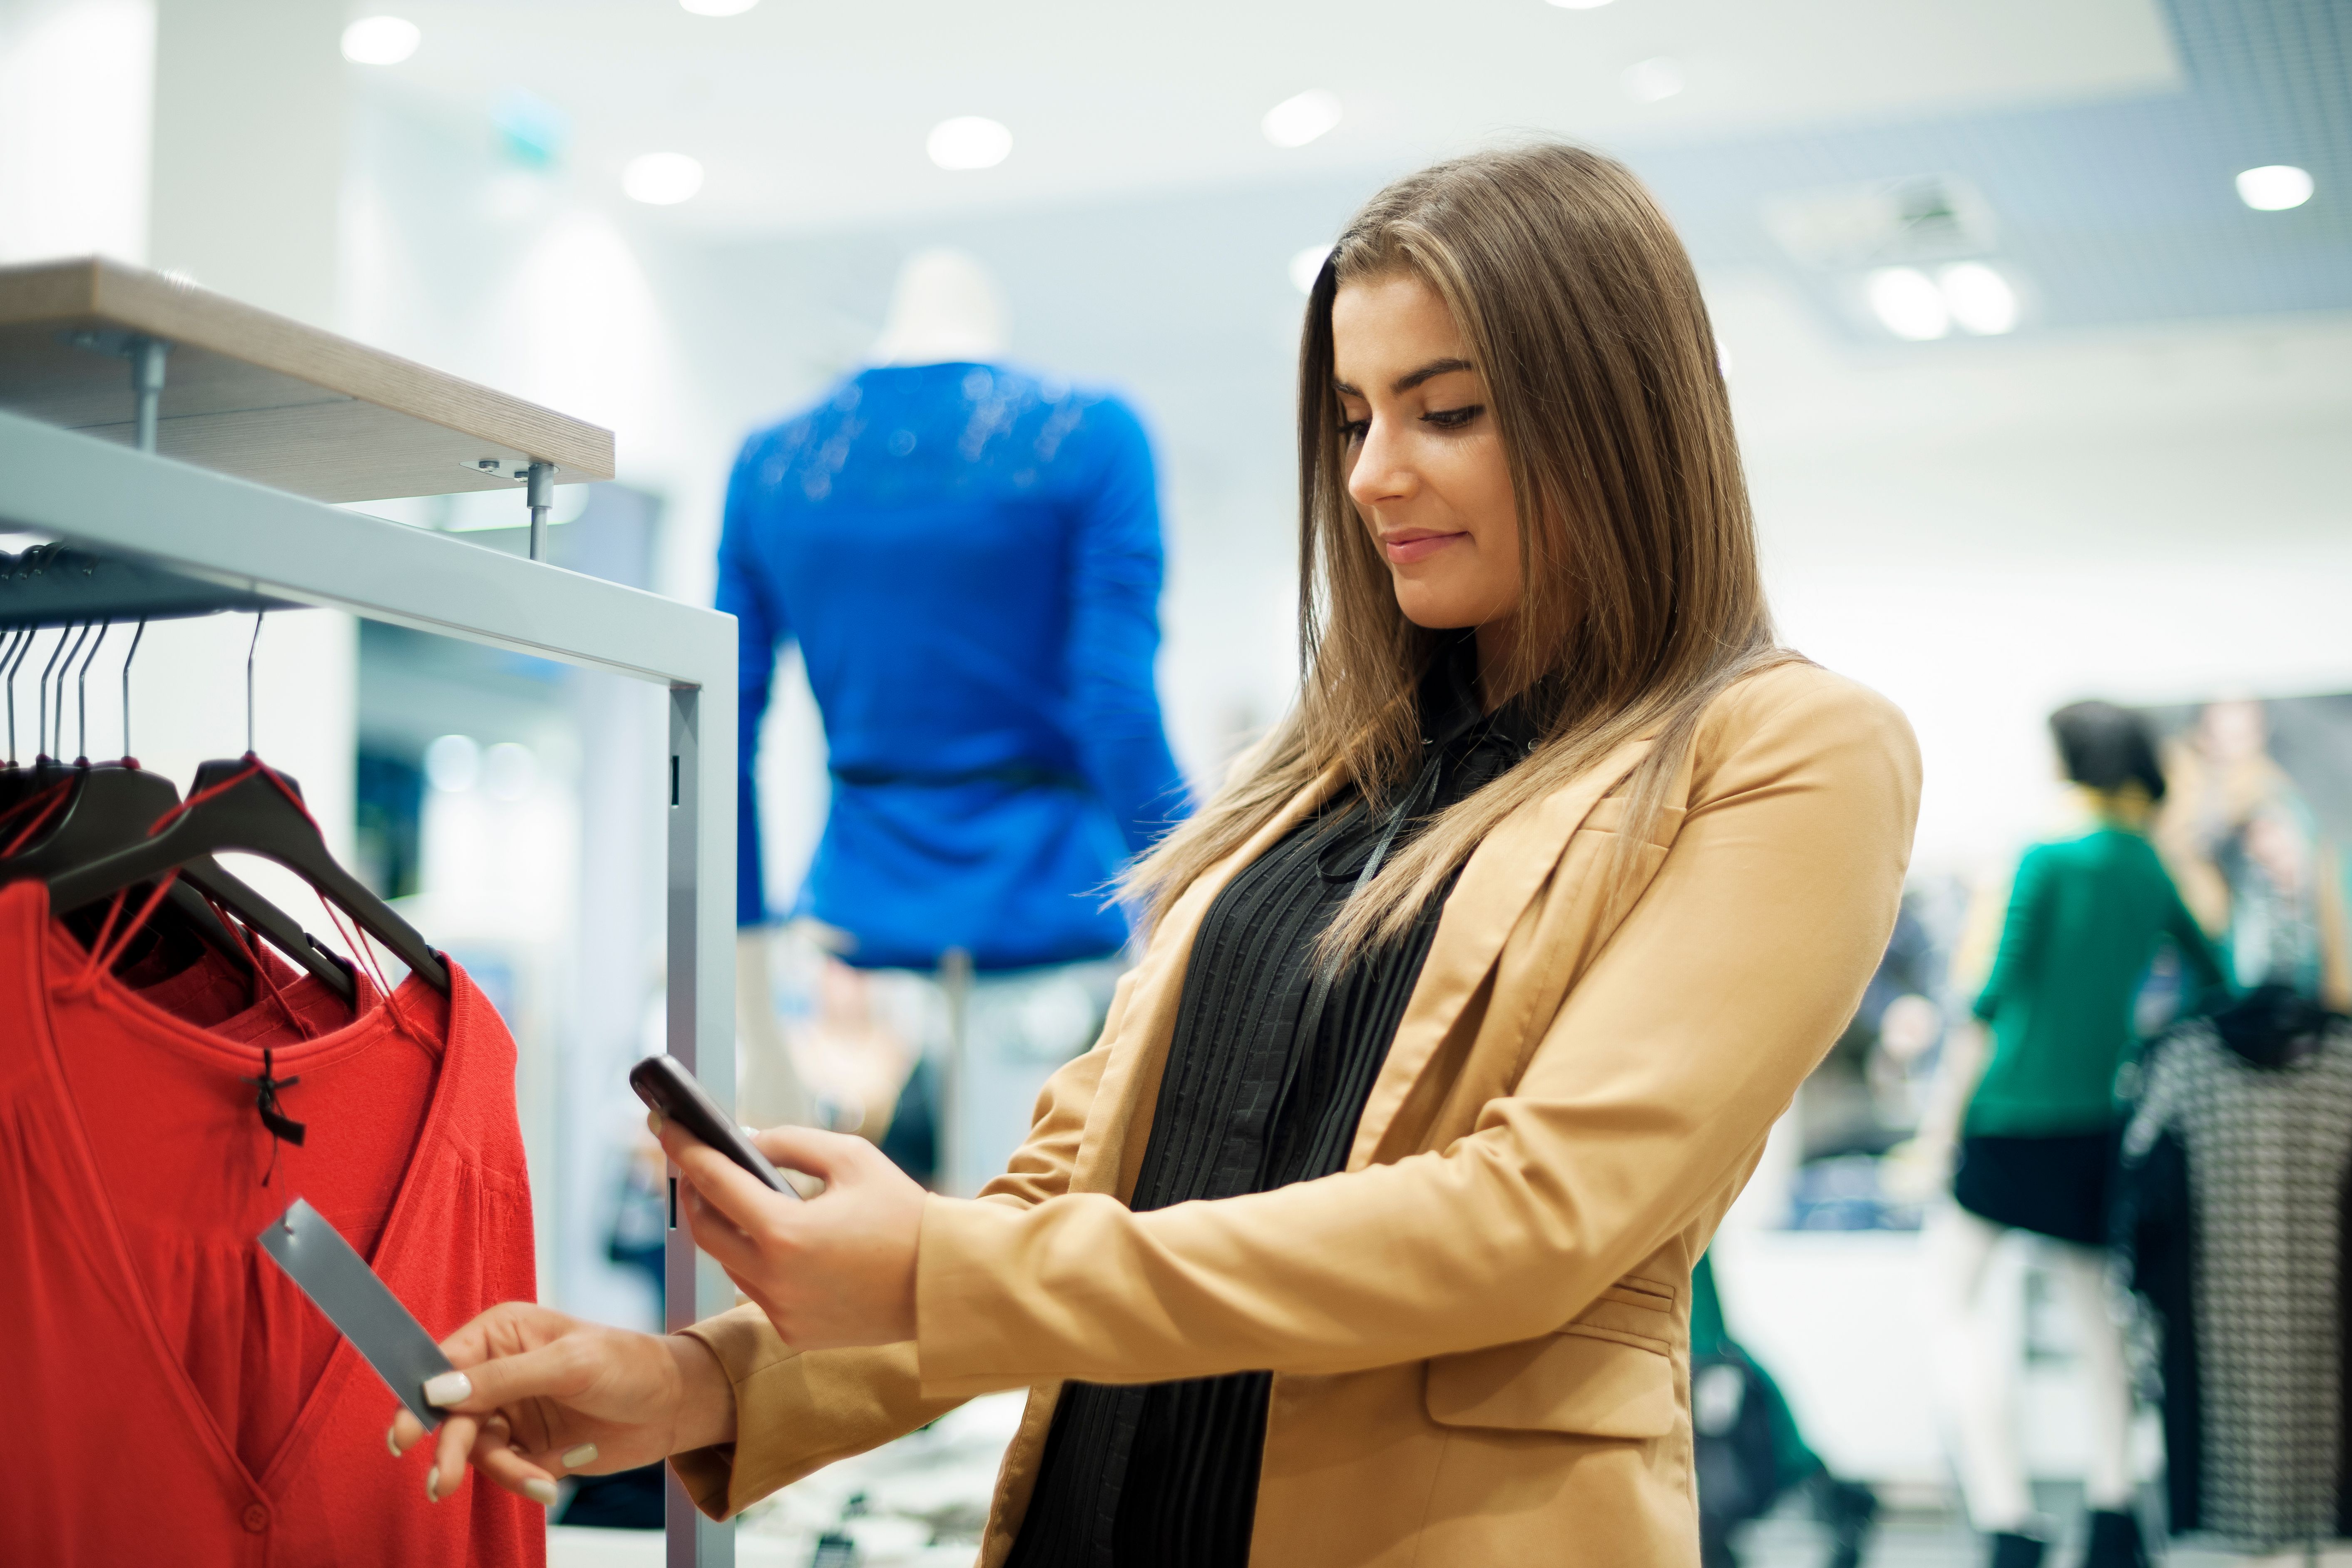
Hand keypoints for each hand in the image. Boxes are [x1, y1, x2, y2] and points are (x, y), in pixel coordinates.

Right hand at [385, 1302, 735, 1506]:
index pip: (445, 1363)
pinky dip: (522, 1479)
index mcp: (502, 1333)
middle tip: (441, 1482)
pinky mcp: (526, 1444)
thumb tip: (440, 1391)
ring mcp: (511, 1409)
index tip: (404, 1434)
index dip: (419, 1397)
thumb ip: (504, 1378)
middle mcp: (498, 1370)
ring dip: (502, 1469)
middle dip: (450, 1449)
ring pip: (475, 1448)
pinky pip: (504, 1468)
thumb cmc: (631, 1365)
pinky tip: (550, 1482)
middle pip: (451, 1414)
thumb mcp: (570, 1364)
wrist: (675, 1407)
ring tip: (539, 1480)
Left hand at [655, 1113, 926, 1349]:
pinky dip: (757, 1262)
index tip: (664, 1126)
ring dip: (727, 1228)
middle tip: (695, 1164)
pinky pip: (756, 1290)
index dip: (685, 1149)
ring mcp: (781, 1311)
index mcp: (785, 1232)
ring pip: (728, 1262)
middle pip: (704, 1230)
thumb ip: (791, 1143)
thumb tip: (745, 1141)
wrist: (943, 1283)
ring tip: (738, 1198)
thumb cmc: (904, 1214)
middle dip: (694, 1192)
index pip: (713, 1182)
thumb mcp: (852, 1158)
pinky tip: (778, 1241)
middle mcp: (774, 1279)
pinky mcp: (793, 1332)